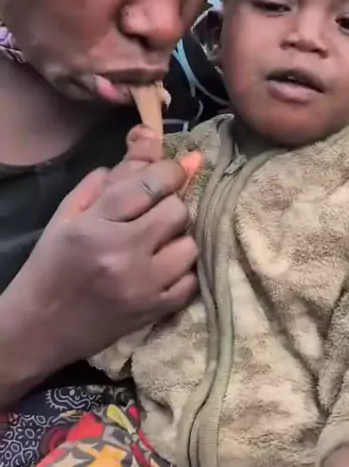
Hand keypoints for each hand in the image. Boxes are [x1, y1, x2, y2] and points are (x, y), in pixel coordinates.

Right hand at [0, 125, 201, 393]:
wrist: (39, 327)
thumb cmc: (52, 263)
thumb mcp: (71, 213)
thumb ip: (113, 177)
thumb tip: (152, 140)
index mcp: (95, 224)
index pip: (149, 183)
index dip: (170, 170)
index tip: (175, 169)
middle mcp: (122, 253)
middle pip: (176, 211)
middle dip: (172, 205)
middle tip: (156, 213)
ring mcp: (142, 286)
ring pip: (189, 245)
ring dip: (179, 239)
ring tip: (159, 243)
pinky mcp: (154, 311)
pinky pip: (191, 280)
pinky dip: (182, 271)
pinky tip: (163, 268)